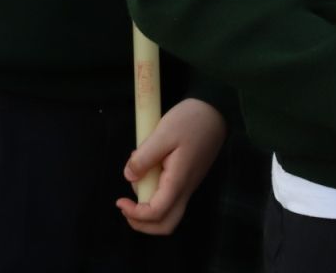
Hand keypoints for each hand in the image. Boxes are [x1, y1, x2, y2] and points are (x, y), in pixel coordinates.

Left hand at [116, 97, 225, 234]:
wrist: (215, 111)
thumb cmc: (190, 120)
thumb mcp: (163, 133)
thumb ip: (144, 157)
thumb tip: (129, 176)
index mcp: (179, 181)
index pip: (157, 213)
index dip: (136, 214)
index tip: (120, 201)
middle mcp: (185, 189)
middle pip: (166, 224)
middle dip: (143, 224)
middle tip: (126, 208)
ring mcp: (188, 185)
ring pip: (168, 212)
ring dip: (147, 205)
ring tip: (137, 175)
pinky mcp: (187, 177)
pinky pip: (170, 196)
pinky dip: (154, 192)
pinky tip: (148, 169)